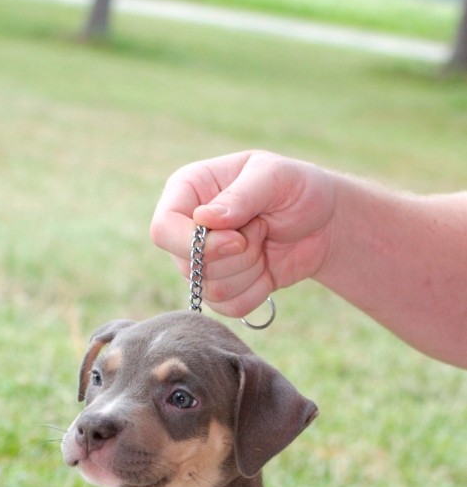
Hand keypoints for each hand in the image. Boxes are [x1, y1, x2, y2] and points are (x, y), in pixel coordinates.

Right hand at [150, 150, 336, 317]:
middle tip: (262, 229)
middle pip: (189, 266)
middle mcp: (185, 228)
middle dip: (238, 256)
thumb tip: (202, 219)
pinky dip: (256, 292)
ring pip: (210, 291)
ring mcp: (200, 262)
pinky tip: (266, 269)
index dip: (194, 244)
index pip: (163, 229)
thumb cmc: (298, 188)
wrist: (324, 223)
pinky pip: (228, 309)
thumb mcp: (275, 177)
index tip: (237, 239)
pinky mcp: (220, 290)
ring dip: (250, 271)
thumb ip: (241, 196)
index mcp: (188, 190)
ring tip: (265, 242)